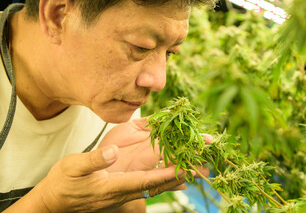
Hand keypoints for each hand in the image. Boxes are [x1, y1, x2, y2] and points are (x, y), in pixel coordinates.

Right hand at [35, 145, 185, 212]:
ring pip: (155, 187)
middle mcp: (123, 193)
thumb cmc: (62, 183)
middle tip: (202, 168)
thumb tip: (113, 152)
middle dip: (180, 176)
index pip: (146, 181)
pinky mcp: (121, 193)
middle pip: (157, 186)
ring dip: (175, 179)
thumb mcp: (73, 167)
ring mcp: (123, 195)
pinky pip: (147, 187)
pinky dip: (163, 181)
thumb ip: (93, 160)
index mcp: (113, 186)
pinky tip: (174, 178)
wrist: (54, 201)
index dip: (167, 175)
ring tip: (195, 170)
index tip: (187, 168)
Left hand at [98, 117, 212, 175]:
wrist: (98, 161)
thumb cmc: (114, 142)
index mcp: (155, 139)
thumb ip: (149, 122)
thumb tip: (168, 113)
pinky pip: (161, 182)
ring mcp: (151, 166)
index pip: (178, 138)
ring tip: (203, 173)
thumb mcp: (131, 127)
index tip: (210, 139)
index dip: (193, 139)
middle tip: (211, 159)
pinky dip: (172, 184)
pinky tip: (184, 186)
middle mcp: (157, 153)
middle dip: (196, 157)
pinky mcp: (144, 177)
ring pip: (174, 168)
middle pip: (181, 155)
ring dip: (189, 171)